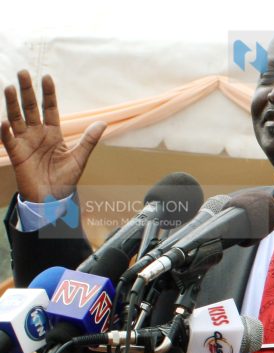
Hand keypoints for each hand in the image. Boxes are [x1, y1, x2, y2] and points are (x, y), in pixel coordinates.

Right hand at [1, 70, 105, 202]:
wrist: (53, 198)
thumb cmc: (65, 179)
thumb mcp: (80, 158)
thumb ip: (89, 140)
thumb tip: (103, 123)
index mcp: (53, 133)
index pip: (50, 109)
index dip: (48, 94)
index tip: (47, 77)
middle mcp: (37, 134)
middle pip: (31, 108)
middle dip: (27, 91)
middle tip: (23, 72)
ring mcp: (25, 142)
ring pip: (17, 118)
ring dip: (12, 104)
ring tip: (9, 87)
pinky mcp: (16, 154)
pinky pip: (9, 140)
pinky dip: (5, 131)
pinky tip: (4, 121)